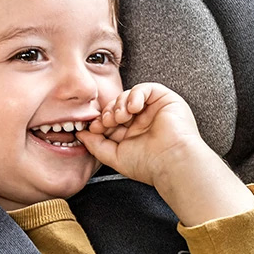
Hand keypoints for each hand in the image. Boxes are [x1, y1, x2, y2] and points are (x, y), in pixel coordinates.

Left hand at [76, 82, 253, 225]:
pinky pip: (145, 88)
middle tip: (106, 122)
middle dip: (108, 112)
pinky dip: (135, 95)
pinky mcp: (165, 100)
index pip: (110, 120)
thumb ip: (96, 145)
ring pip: (129, 96)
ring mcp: (154, 109)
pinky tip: (134, 109)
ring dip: (119, 104)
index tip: (93, 128)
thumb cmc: (148, 164)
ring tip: (121, 117)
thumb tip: (81, 134)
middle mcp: (143, 121)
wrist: (173, 163)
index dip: (100, 121)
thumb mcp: (115, 156)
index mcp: (132, 134)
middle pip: (117, 106)